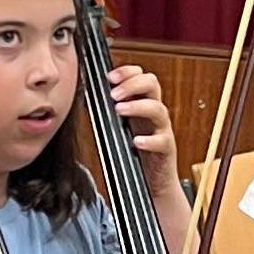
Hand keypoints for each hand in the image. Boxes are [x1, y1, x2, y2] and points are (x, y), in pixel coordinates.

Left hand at [106, 59, 181, 197]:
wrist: (153, 182)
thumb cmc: (135, 152)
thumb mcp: (121, 127)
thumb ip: (111, 111)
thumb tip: (87, 97)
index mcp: (142, 103)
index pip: (141, 76)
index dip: (128, 72)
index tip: (110, 78)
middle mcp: (154, 113)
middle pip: (152, 84)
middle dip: (132, 84)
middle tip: (114, 94)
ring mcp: (162, 130)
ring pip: (158, 109)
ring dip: (138, 106)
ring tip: (119, 110)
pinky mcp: (166, 149)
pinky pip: (162, 141)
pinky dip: (149, 140)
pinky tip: (136, 141)